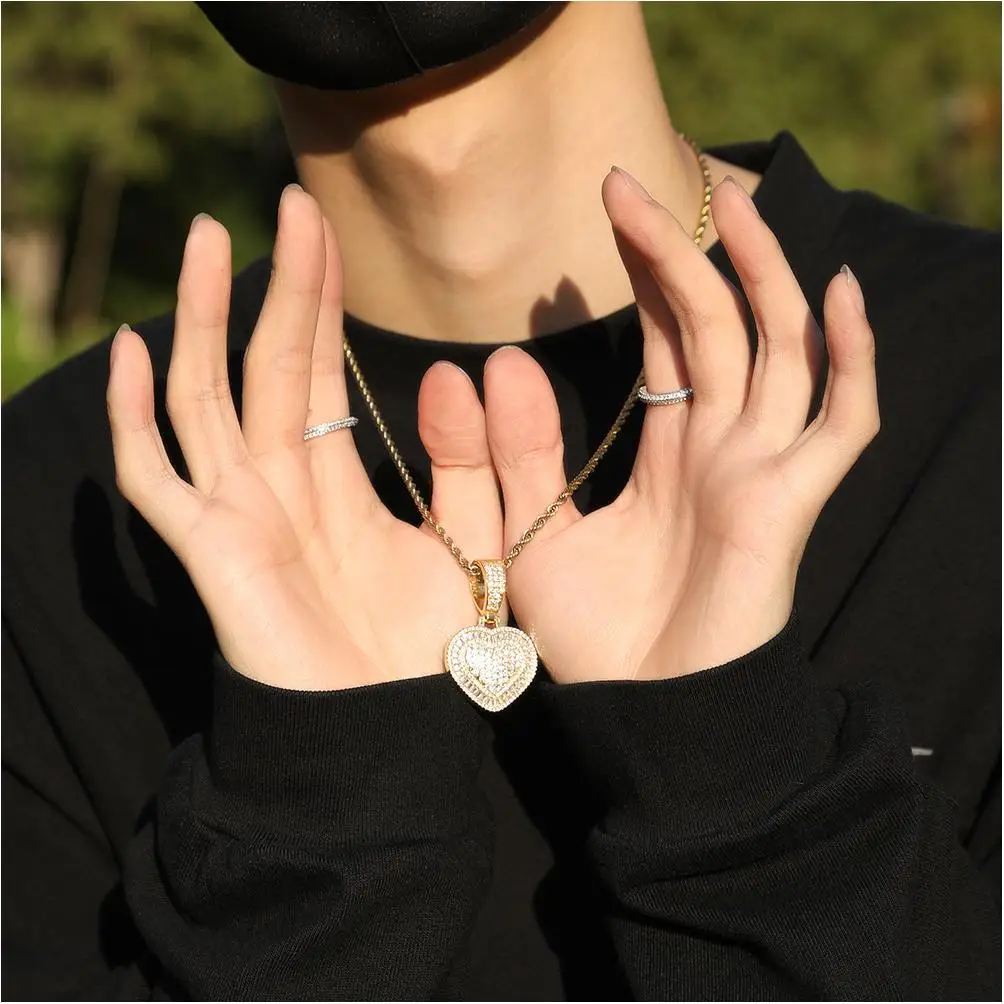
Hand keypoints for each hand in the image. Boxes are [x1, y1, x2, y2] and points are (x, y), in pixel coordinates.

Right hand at [107, 186, 500, 690]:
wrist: (390, 737)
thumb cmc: (423, 652)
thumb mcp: (468, 544)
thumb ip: (466, 466)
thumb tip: (447, 374)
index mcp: (334, 479)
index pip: (321, 368)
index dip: (321, 299)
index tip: (325, 230)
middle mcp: (277, 484)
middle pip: (269, 364)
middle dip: (278, 285)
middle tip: (291, 203)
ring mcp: (236, 512)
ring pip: (208, 397)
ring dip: (204, 319)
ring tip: (209, 238)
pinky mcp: (207, 552)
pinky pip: (155, 477)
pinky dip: (135, 417)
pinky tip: (130, 351)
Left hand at [483, 172, 878, 682]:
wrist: (638, 719)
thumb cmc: (593, 640)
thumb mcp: (534, 532)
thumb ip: (521, 453)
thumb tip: (501, 357)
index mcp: (669, 450)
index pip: (667, 336)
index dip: (646, 272)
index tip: (608, 208)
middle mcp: (723, 448)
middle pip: (717, 323)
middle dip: (684, 251)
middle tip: (633, 183)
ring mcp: (762, 471)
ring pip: (779, 349)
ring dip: (762, 274)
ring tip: (729, 202)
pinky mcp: (790, 505)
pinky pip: (840, 423)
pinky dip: (851, 360)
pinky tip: (839, 294)